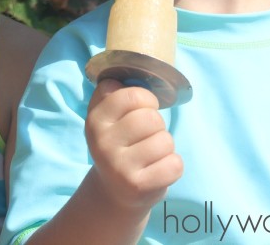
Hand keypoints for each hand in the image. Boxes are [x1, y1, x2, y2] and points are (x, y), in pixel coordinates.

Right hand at [84, 79, 183, 210]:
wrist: (114, 191)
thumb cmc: (119, 144)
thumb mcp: (106, 117)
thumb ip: (111, 93)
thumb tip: (120, 77)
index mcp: (95, 120)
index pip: (133, 95)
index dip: (147, 100)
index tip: (142, 110)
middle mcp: (102, 143)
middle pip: (152, 118)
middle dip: (157, 126)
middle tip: (146, 138)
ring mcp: (118, 167)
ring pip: (165, 140)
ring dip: (165, 147)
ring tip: (150, 155)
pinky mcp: (137, 186)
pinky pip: (175, 164)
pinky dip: (172, 166)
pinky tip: (157, 170)